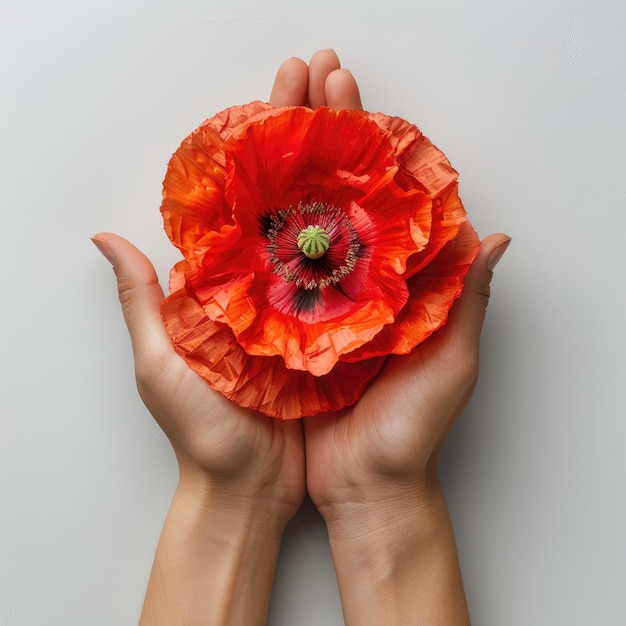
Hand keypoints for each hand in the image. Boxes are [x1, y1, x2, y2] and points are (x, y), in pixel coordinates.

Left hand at [92, 49, 365, 625]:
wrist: (249, 493)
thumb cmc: (203, 436)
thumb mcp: (162, 368)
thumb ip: (140, 304)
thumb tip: (107, 238)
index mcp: (235, 282)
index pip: (258, 195)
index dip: (274, 139)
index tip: (288, 85)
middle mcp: (280, 287)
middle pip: (305, 197)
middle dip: (320, 135)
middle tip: (335, 75)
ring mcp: (318, 310)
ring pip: (342, 233)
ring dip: (358, 177)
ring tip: (373, 119)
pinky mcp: (348, 339)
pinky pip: (369, 286)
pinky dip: (382, 247)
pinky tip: (399, 205)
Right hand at [300, 52, 510, 624]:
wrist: (364, 489)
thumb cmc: (410, 433)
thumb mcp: (450, 365)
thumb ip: (468, 302)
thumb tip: (497, 236)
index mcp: (396, 285)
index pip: (381, 199)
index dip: (367, 145)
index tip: (352, 94)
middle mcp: (353, 286)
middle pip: (334, 197)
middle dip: (322, 136)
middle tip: (307, 78)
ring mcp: (315, 305)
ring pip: (298, 226)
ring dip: (287, 171)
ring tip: (272, 113)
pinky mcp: (285, 331)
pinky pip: (268, 277)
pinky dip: (257, 236)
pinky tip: (244, 195)